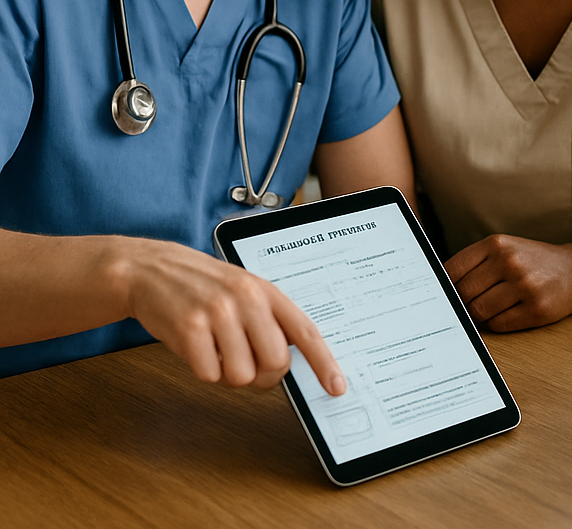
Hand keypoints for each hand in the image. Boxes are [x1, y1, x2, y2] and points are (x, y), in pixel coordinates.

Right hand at [119, 238, 345, 394]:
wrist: (151, 269)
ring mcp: (218, 312)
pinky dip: (202, 371)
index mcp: (267, 290)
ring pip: (241, 376)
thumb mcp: (245, 290)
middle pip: (275, 363)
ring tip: (215, 348)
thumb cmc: (203, 286)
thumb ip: (269, 319)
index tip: (336, 387)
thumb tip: (291, 363)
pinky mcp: (189, 328)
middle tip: (244, 362)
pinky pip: (208, 375)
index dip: (323, 363)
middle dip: (262, 376)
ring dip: (228, 374)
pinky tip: (195, 347)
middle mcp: (247, 299)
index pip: (305, 331)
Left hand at [444, 234, 571, 330]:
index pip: (453, 269)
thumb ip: (476, 262)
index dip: (443, 286)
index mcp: (497, 243)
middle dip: (461, 303)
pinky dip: (496, 323)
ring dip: (479, 315)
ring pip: (478, 311)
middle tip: (467, 305)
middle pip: (463, 293)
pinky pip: (498, 325)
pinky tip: (506, 313)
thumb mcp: (505, 249)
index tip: (441, 294)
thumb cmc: (534, 260)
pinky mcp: (535, 309)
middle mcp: (509, 262)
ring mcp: (523, 286)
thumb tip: (441, 286)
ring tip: (489, 308)